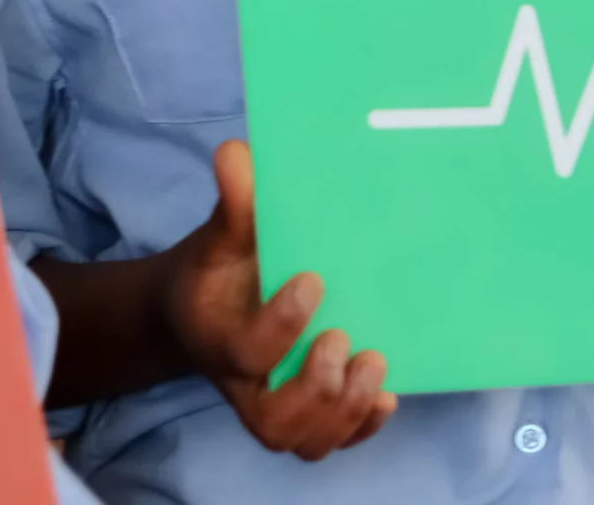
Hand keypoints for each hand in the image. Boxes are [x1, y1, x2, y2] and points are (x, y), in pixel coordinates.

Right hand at [163, 141, 395, 459]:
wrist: (206, 304)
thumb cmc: (221, 266)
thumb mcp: (221, 234)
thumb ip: (234, 202)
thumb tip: (236, 152)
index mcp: (220, 341)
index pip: (246, 354)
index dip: (281, 327)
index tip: (313, 280)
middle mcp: (247, 386)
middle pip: (274, 423)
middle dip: (315, 388)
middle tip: (342, 340)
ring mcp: (276, 402)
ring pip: (305, 441)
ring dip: (344, 412)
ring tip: (372, 365)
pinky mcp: (306, 409)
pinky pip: (331, 439)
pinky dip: (360, 426)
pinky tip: (386, 395)